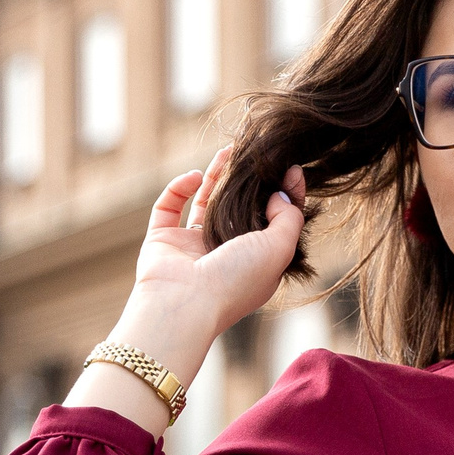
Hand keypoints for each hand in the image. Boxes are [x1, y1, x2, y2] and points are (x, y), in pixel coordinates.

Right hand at [63, 146, 306, 431]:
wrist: (184, 303)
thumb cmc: (236, 280)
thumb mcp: (279, 249)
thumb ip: (289, 218)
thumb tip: (281, 193)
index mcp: (254, 263)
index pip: (273, 223)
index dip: (284, 196)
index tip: (291, 168)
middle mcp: (223, 254)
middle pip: (237, 209)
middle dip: (247, 182)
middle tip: (257, 153)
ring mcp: (190, 247)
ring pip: (204, 202)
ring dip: (216, 176)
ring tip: (229, 151)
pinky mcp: (162, 239)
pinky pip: (169, 205)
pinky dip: (179, 187)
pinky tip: (195, 175)